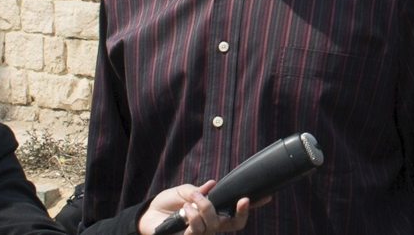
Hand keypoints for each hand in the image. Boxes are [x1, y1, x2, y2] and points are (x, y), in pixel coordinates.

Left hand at [138, 180, 262, 234]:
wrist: (147, 215)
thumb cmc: (167, 204)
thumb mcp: (184, 191)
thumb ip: (199, 189)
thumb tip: (214, 184)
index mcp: (213, 212)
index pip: (236, 211)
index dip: (251, 206)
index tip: (266, 196)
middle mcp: (211, 225)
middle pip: (234, 224)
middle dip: (242, 213)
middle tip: (242, 200)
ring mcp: (200, 233)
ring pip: (214, 224)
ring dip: (205, 208)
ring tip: (191, 201)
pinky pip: (198, 230)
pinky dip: (193, 216)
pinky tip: (186, 209)